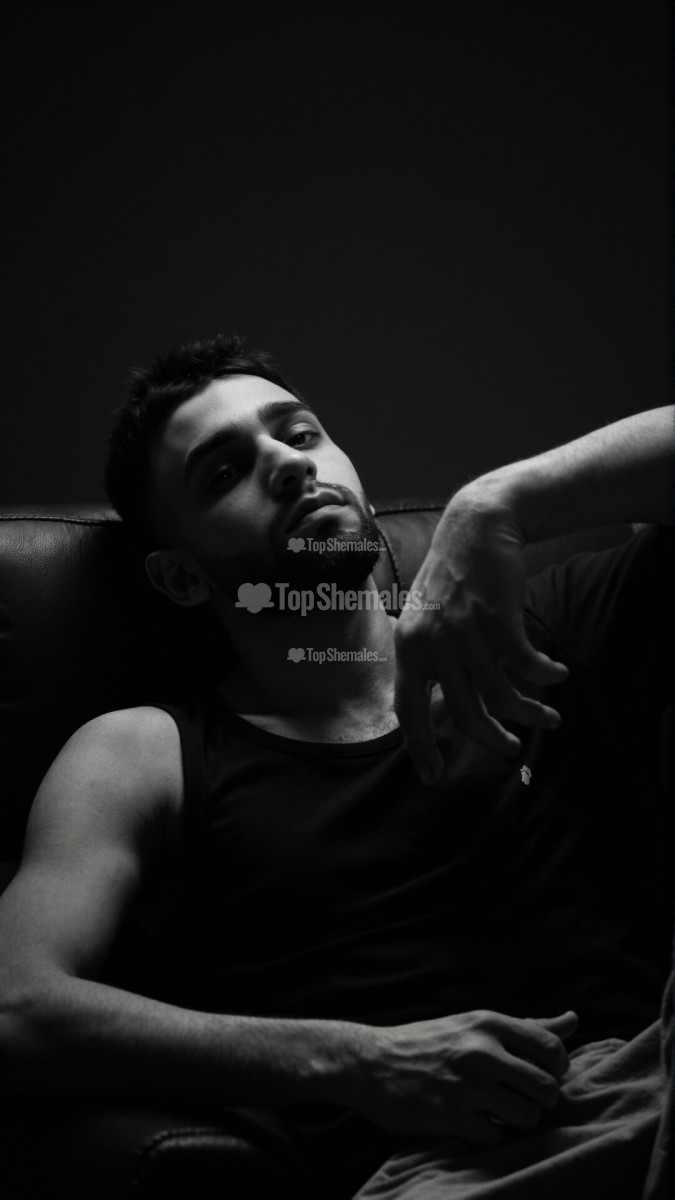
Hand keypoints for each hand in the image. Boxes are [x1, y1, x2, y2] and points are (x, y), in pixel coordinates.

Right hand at [355, 1009, 577, 1143]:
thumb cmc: (430, 1042)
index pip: (553, 1050)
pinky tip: (474, 1122)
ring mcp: (467, 1085)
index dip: (557, 1070)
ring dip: (518, 1121)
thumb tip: (574, 1020)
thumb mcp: (475, 1024)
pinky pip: (495, 1137)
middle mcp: (481, 1050)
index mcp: (489, 1023)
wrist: (371, 1062)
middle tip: (522, 1098)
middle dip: (541, 1100)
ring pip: (527, 1116)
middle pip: (546, 1088)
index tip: (541, 1075)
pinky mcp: (451, 1117)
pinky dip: (489, 1136)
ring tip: (499, 1113)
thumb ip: (527, 1026)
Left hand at [394, 487, 568, 780]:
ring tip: (549, 717)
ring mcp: (464, 631)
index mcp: (408, 647)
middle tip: (512, 749)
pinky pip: (526, 666)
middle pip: (464, 713)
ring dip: (530, 712)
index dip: (420, 747)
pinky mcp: (497, 618)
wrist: (476, 527)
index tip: (432, 776)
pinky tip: (556, 674)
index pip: (407, 710)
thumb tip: (442, 712)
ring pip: (501, 695)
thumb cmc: (453, 579)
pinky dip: (545, 675)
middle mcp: (431, 643)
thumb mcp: (425, 619)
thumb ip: (429, 663)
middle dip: (492, 740)